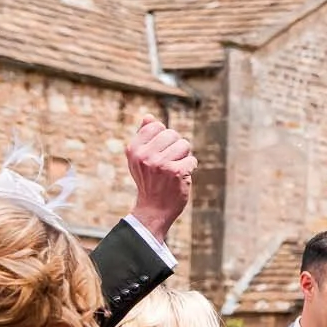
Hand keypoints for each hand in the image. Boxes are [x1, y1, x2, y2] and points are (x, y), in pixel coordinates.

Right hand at [124, 116, 196, 242]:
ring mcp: (161, 164)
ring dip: (184, 156)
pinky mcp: (176, 172)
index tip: (161, 150)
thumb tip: (149, 116)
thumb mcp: (139, 158)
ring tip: (175, 168)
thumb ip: (144, 136)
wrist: (153, 209)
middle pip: (172, 134)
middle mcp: (145, 155)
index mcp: (134, 149)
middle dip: (176, 145)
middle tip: (171, 160)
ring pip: (184, 145)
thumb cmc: (148, 181)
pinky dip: (191, 167)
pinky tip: (182, 177)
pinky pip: (192, 160)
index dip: (164, 137)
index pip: (156, 126)